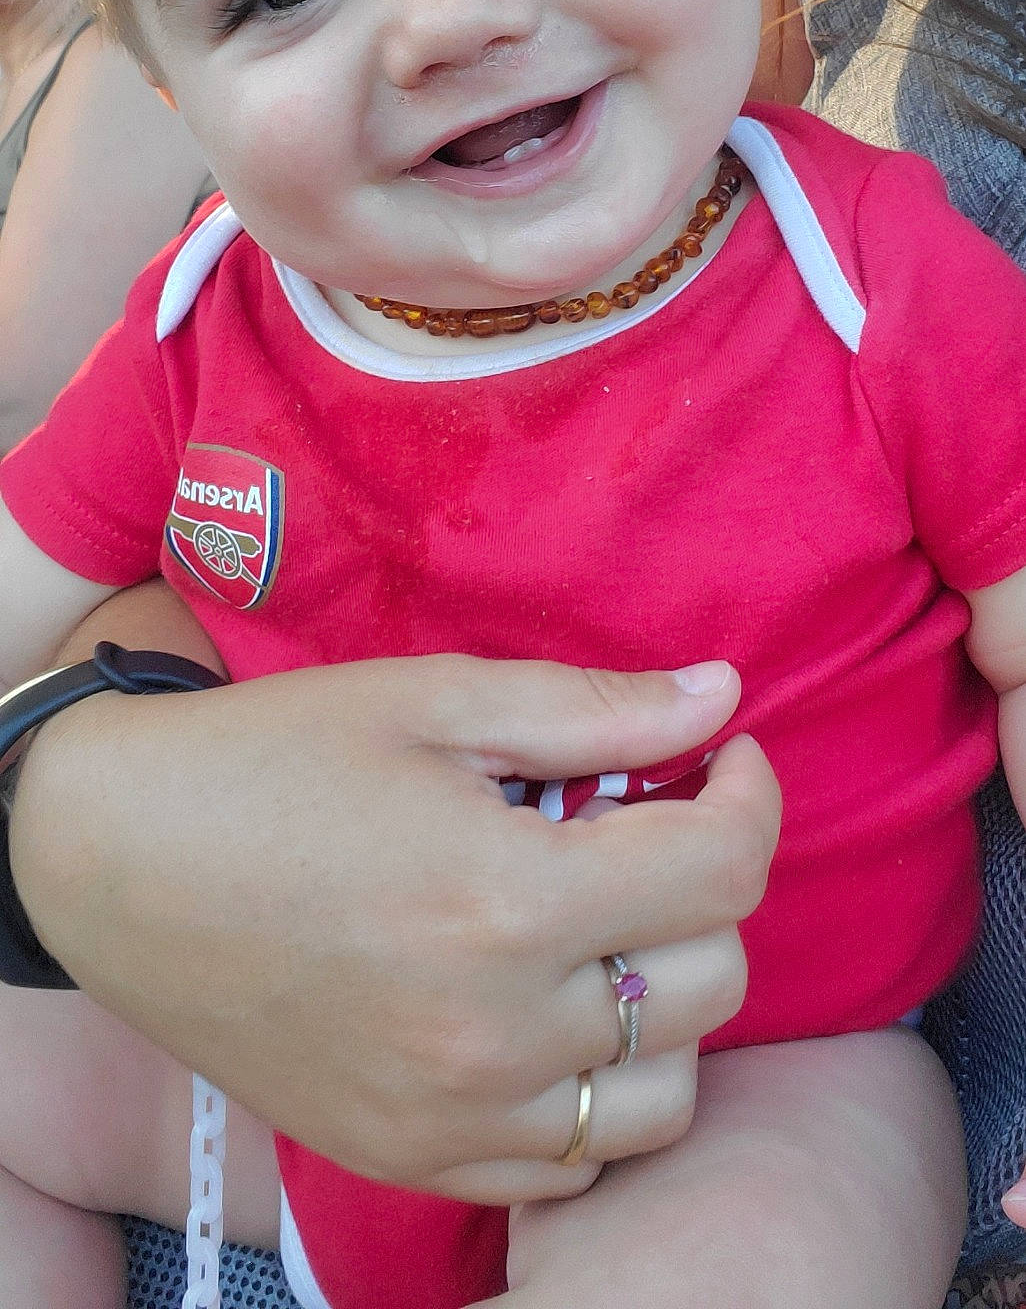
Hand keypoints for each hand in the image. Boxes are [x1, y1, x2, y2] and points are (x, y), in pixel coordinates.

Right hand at [12, 607, 778, 1201]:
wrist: (117, 860)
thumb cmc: (273, 759)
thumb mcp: (433, 700)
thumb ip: (593, 708)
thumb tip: (723, 697)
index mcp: (506, 900)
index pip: (724, 870)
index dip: (751, 793)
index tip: (721, 755)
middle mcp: (494, 1031)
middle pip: (711, 977)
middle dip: (702, 883)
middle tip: (636, 824)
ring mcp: (454, 1113)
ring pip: (666, 1090)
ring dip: (667, 998)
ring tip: (602, 925)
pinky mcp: (411, 1156)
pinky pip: (576, 1162)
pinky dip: (598, 1091)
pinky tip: (551, 1011)